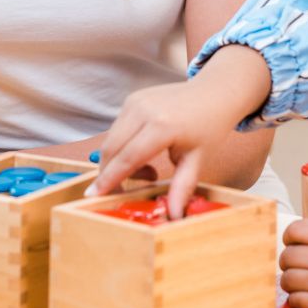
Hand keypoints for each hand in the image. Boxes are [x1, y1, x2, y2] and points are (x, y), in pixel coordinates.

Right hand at [90, 82, 233, 214]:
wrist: (214, 92)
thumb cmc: (209, 126)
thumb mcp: (198, 159)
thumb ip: (182, 187)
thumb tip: (173, 216)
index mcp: (162, 126)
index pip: (127, 158)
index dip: (110, 180)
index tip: (93, 197)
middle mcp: (144, 110)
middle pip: (111, 149)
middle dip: (109, 174)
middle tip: (124, 190)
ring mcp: (136, 101)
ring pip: (111, 139)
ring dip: (117, 161)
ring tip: (147, 171)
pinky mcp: (133, 98)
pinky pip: (117, 128)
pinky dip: (122, 146)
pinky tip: (144, 153)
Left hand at [280, 220, 307, 307]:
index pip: (295, 229)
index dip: (290, 235)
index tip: (291, 241)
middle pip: (287, 256)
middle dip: (289, 260)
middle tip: (296, 264)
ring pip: (287, 280)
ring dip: (291, 281)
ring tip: (301, 282)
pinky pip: (296, 301)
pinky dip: (298, 300)